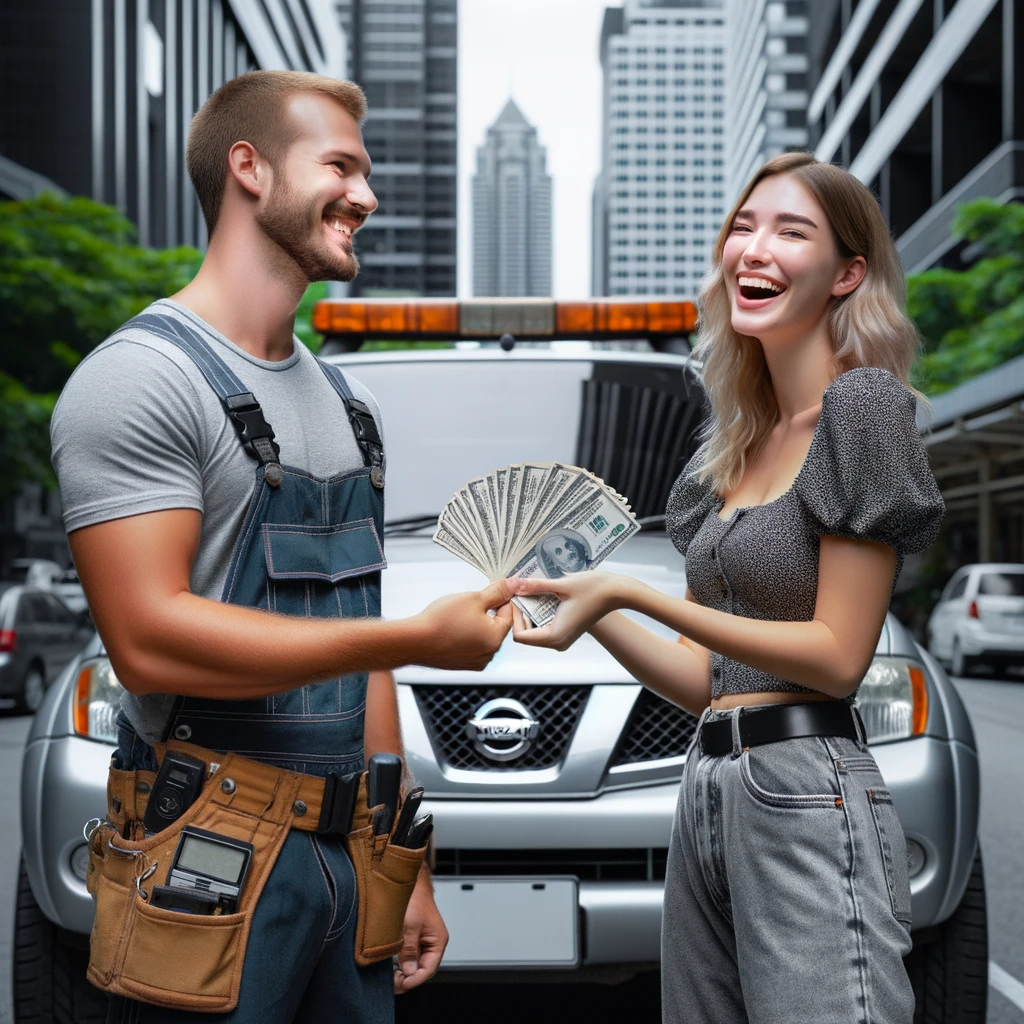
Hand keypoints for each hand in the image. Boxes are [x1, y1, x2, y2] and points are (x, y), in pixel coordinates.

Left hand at [394, 872, 448, 993]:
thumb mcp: (409, 926)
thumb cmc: (413, 898)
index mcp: (438, 940)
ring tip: (389, 975)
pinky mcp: (415, 937)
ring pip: (415, 963)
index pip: (428, 969)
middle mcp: (433, 943)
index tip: (399, 984)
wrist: (408, 881)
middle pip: (422, 969)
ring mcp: (424, 941)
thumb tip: (409, 971)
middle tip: (391, 983)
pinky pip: (410, 955)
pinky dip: (401, 961)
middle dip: (407, 977)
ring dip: (403, 970)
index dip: (414, 979)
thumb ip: (409, 950)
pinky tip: (390, 963)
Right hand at [416, 580, 512, 669]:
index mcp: (496, 638)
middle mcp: (489, 654)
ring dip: (476, 625)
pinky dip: (466, 636)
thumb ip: (497, 592)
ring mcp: (475, 662)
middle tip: (469, 604)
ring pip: (483, 636)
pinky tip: (452, 629)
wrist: (415, 641)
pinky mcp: (462, 665)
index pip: (508, 613)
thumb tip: (514, 585)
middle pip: (496, 626)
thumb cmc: (442, 620)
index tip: (489, 591)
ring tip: (457, 617)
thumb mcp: (474, 598)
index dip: (500, 599)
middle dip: (487, 612)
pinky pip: (471, 646)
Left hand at [506, 572, 625, 650]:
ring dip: (530, 613)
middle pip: (525, 634)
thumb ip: (535, 586)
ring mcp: (562, 639)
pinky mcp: (566, 633)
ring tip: (532, 592)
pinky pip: (544, 627)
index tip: (516, 598)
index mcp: (555, 636)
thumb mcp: (561, 585)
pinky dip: (539, 613)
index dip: (513, 617)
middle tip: (521, 593)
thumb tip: (515, 585)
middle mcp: (557, 642)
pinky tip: (543, 597)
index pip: (519, 636)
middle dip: (520, 614)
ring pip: (533, 631)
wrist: (616, 592)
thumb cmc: (594, 589)